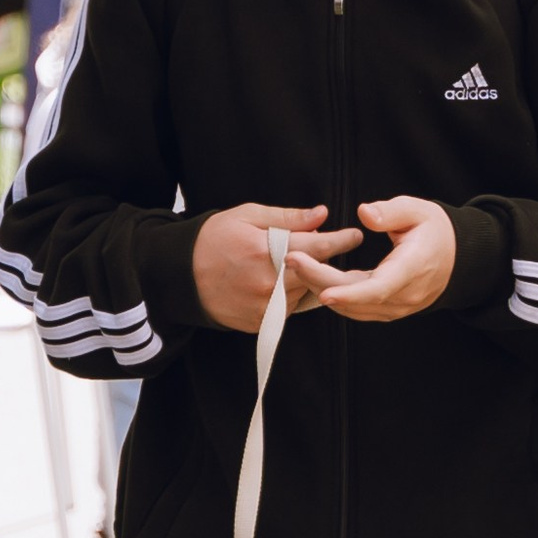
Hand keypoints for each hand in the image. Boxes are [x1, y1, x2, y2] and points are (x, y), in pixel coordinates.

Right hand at [193, 203, 355, 329]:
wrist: (181, 277)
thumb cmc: (214, 240)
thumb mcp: (247, 217)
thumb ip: (288, 217)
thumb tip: (322, 214)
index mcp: (267, 252)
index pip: (318, 246)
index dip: (341, 240)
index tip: (356, 235)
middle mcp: (269, 283)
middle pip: (317, 272)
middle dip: (326, 259)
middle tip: (331, 247)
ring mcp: (266, 307)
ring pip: (307, 293)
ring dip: (310, 279)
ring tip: (297, 264)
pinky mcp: (261, 322)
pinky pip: (292, 309)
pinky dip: (294, 295)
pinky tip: (284, 282)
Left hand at [310, 196, 456, 320]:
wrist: (457, 257)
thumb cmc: (435, 232)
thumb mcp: (419, 211)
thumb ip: (391, 212)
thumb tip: (365, 213)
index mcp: (413, 268)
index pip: (379, 288)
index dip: (350, 293)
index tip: (324, 291)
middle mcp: (406, 294)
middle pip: (358, 299)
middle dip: (320, 281)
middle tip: (291, 259)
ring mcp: (398, 307)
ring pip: (354, 308)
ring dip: (323, 289)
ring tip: (297, 265)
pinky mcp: (389, 310)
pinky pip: (358, 309)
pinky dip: (336, 296)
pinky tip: (316, 278)